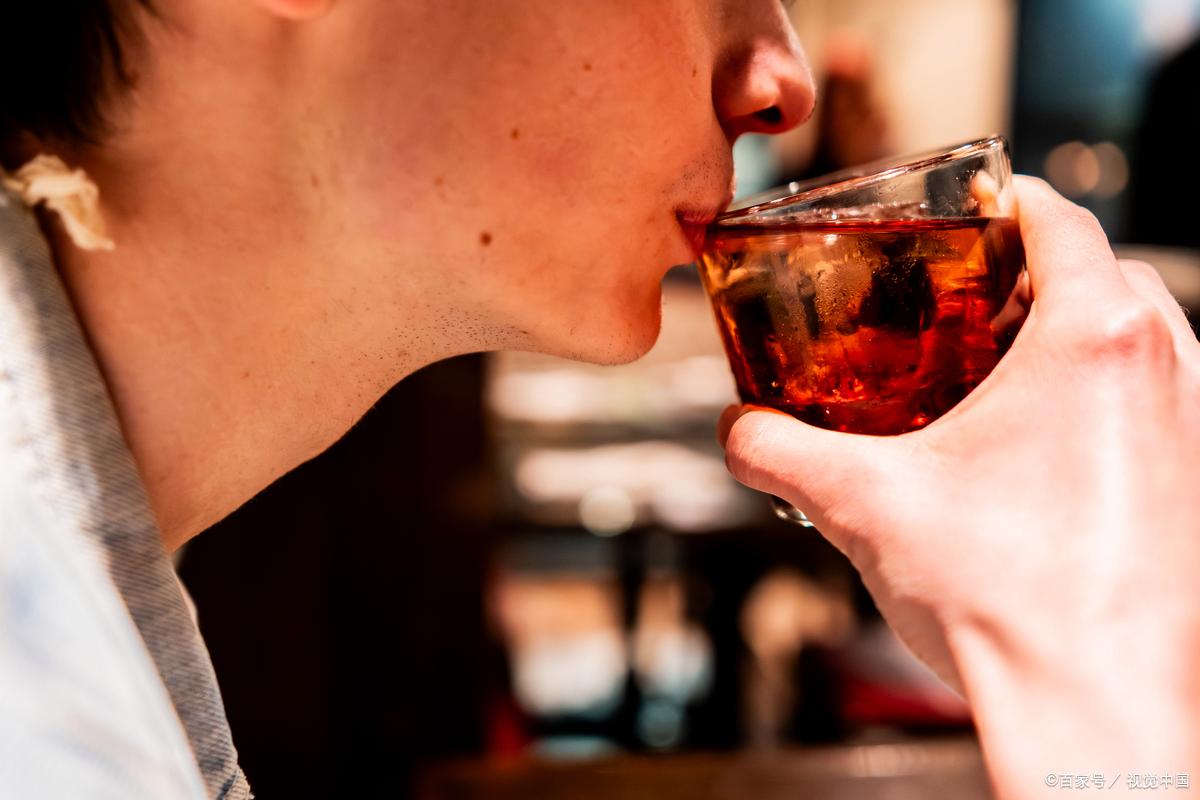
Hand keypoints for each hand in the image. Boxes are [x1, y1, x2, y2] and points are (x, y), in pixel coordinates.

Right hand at [719, 177, 1199, 789]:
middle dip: (1035, 272)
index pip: (1062, 218)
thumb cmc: (1004, 598)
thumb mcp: (862, 503)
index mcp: (1095, 339)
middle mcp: (1168, 367)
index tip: (973, 204)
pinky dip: (1106, 395)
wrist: (1092, 706)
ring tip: (1000, 372)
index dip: (1008, 199)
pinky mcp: (1199, 482)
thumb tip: (738, 431)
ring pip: (1142, 337)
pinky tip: (1039, 449)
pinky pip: (1159, 402)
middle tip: (967, 296)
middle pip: (1105, 272)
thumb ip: (778, 450)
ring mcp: (1196, 426)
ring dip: (1076, 334)